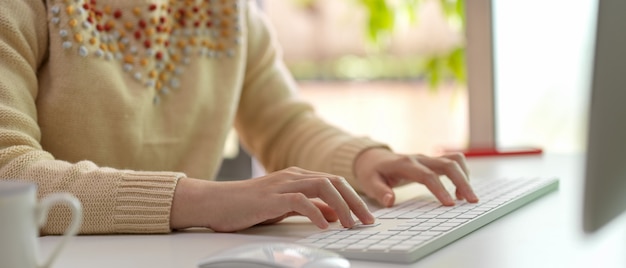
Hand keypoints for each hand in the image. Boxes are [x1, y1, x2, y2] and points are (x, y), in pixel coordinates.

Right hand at [170, 167, 374, 231]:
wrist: (215, 202)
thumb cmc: (247, 206)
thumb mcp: (284, 207)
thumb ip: (309, 207)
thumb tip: (334, 214)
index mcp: (298, 176)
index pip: (335, 182)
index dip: (354, 198)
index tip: (366, 216)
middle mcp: (293, 176)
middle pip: (334, 182)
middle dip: (355, 202)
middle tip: (367, 221)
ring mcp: (282, 184)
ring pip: (322, 188)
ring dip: (341, 207)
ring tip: (350, 224)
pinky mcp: (271, 197)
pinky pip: (300, 201)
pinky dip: (316, 212)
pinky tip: (325, 226)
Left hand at [354, 148, 478, 206]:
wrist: (374, 158)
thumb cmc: (372, 172)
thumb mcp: (369, 182)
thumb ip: (379, 191)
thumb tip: (390, 200)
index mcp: (405, 164)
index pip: (427, 175)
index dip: (440, 188)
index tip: (450, 204)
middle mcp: (420, 158)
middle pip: (447, 164)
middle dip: (462, 181)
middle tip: (471, 201)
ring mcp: (428, 158)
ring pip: (454, 160)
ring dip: (465, 176)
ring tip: (466, 198)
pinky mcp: (433, 161)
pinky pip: (454, 162)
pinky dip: (462, 174)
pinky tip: (460, 191)